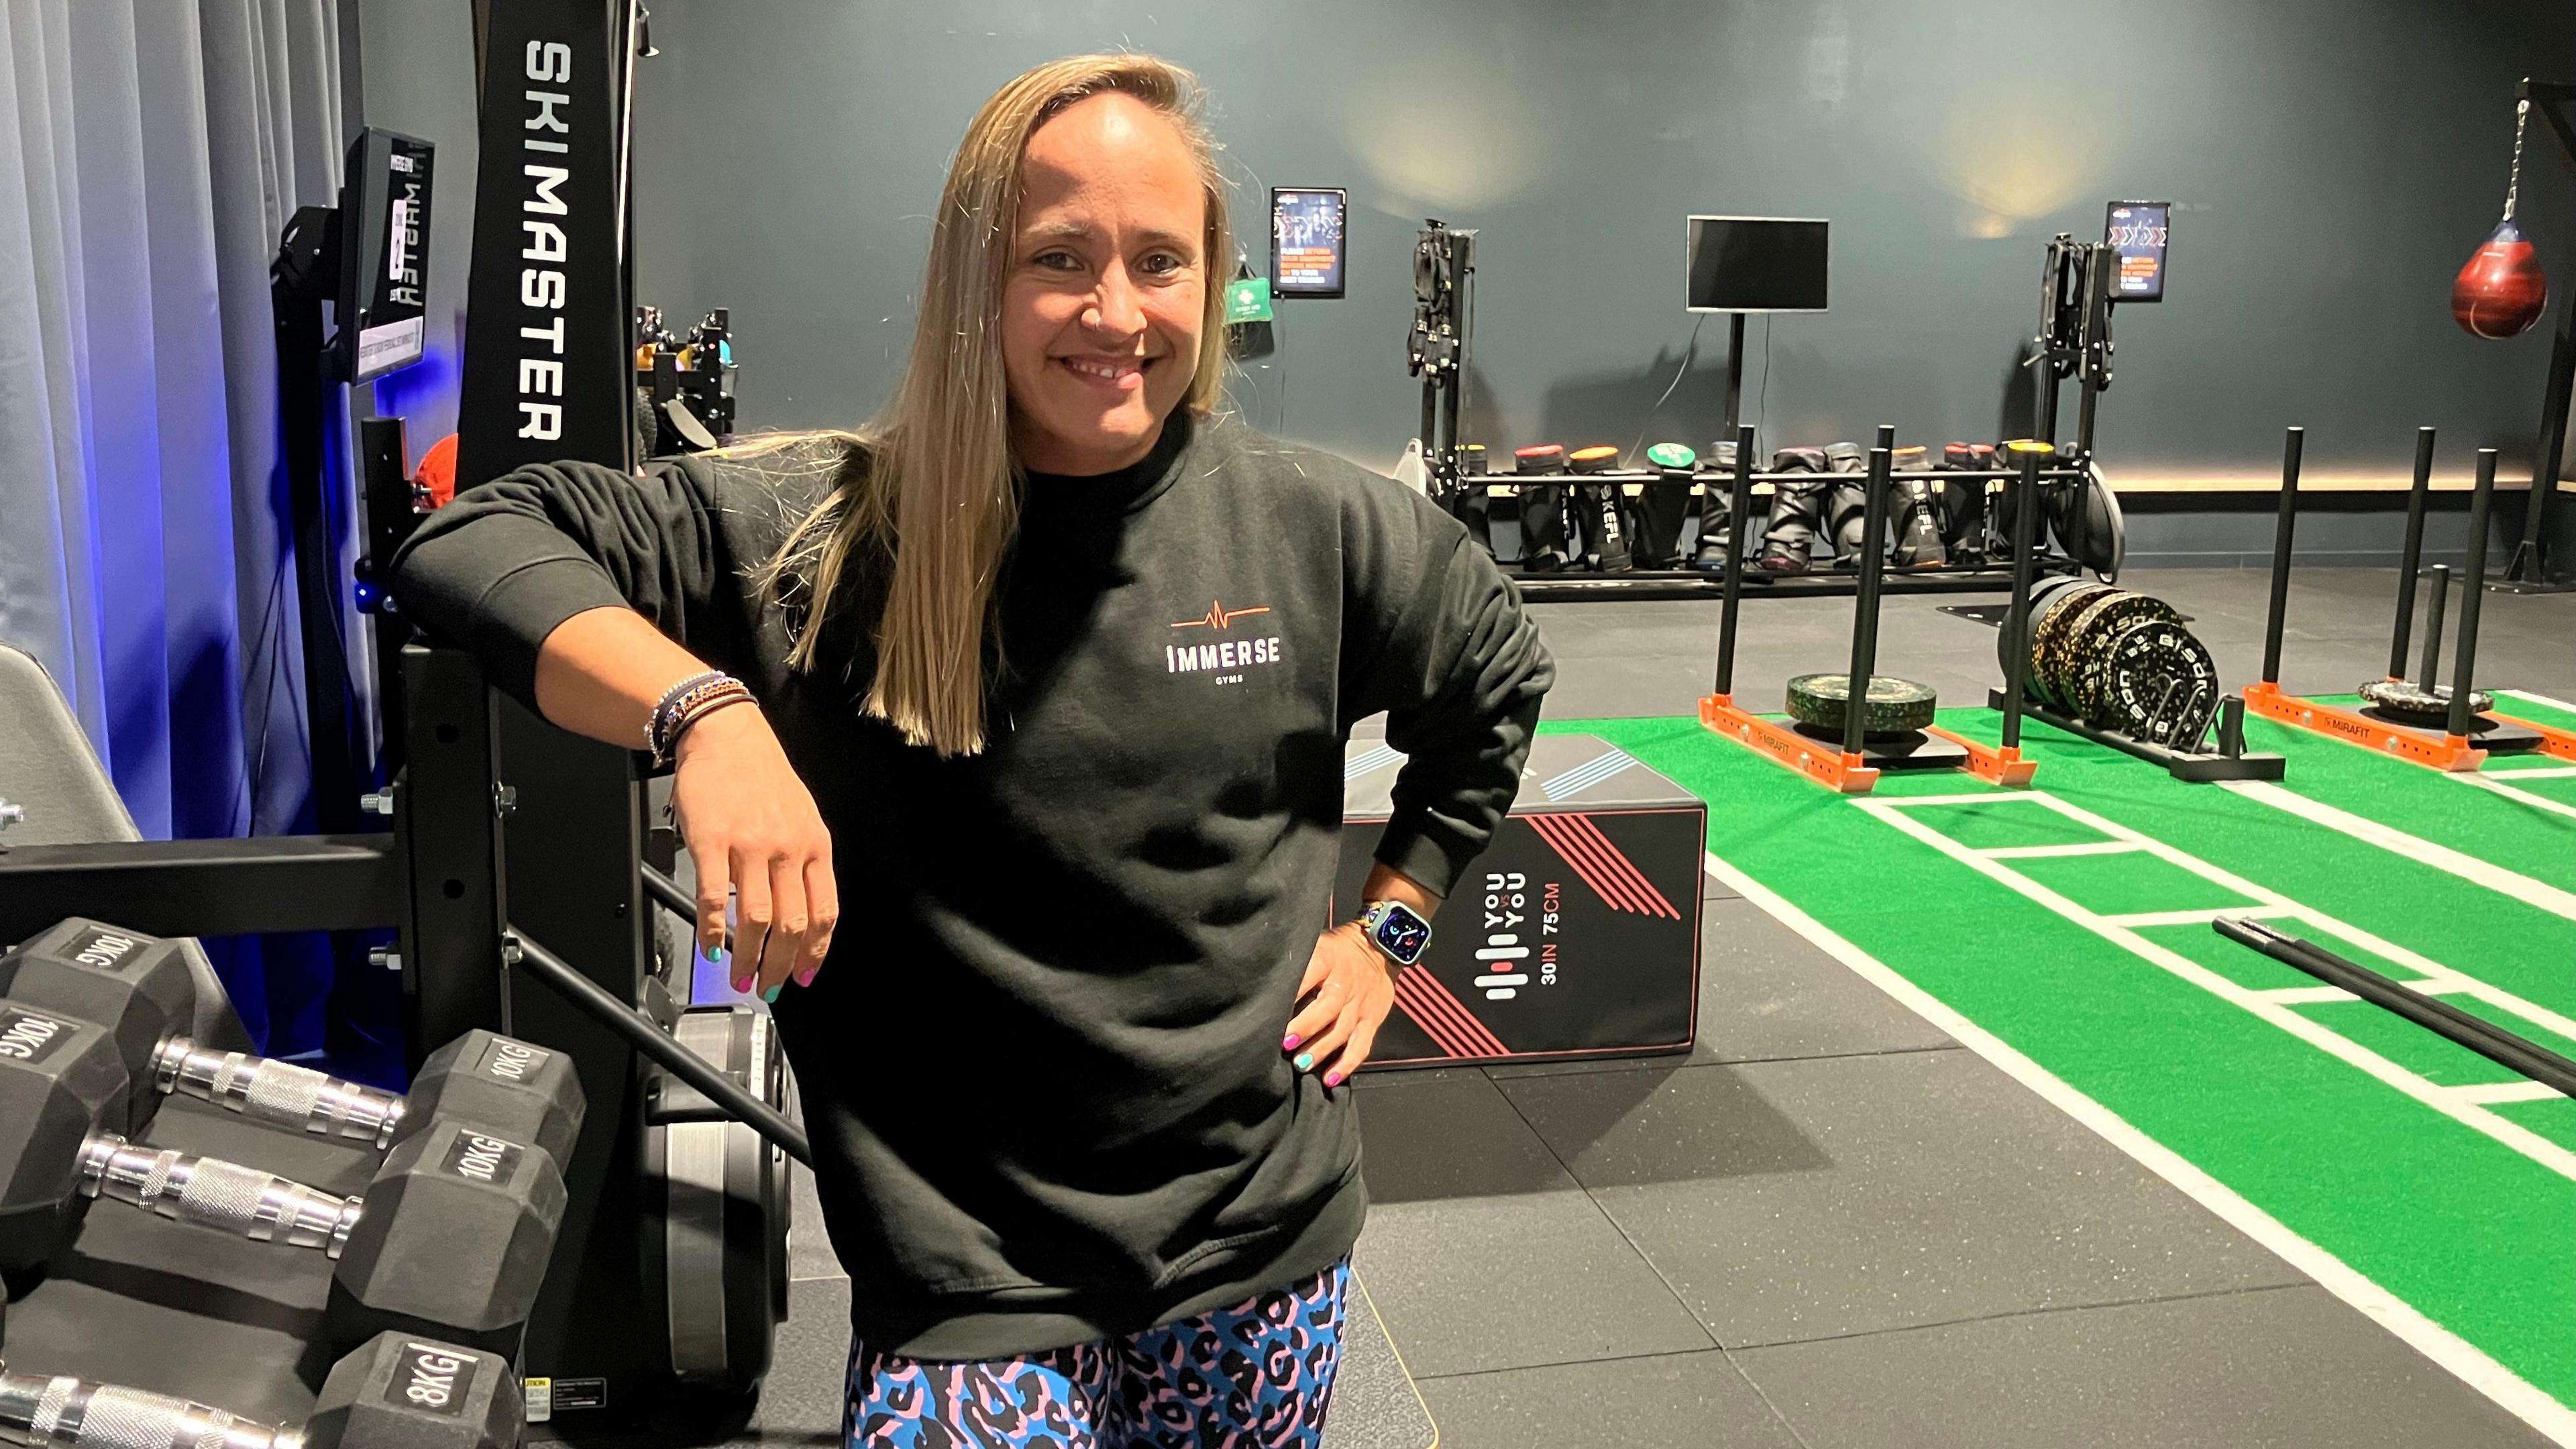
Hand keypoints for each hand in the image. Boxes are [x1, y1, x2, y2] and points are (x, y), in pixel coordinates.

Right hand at [668, 702, 837, 998]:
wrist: (726, 735)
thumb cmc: (761, 777)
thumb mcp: (802, 817)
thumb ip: (803, 863)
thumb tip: (802, 914)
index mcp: (815, 845)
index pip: (825, 911)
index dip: (815, 952)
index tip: (804, 976)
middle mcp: (788, 848)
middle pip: (792, 924)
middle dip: (781, 966)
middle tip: (768, 988)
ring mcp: (750, 845)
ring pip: (756, 919)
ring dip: (749, 958)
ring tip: (740, 977)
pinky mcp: (712, 842)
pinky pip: (715, 898)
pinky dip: (713, 932)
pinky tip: (711, 948)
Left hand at [1283, 923, 1399, 1088]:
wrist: (1381, 948)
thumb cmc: (1336, 951)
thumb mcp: (1316, 943)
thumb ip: (1297, 962)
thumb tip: (1263, 980)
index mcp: (1328, 959)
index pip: (1309, 973)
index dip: (1293, 991)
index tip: (1273, 1008)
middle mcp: (1345, 983)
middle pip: (1328, 1006)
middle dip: (1306, 1027)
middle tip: (1285, 1044)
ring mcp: (1360, 1004)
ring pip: (1342, 1030)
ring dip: (1322, 1049)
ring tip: (1301, 1064)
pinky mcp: (1372, 1020)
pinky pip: (1361, 1045)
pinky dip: (1347, 1063)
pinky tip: (1330, 1078)